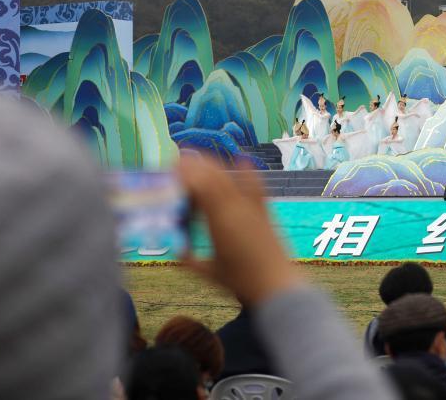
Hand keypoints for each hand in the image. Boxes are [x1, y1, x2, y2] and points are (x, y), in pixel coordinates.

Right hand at [178, 153, 300, 305]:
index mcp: (219, 220)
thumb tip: (174, 248)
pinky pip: (256, 184)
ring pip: (231, 177)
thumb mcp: (208, 272)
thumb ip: (188, 259)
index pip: (199, 186)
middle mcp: (236, 206)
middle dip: (194, 167)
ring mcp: (252, 206)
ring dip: (214, 167)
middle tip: (177, 165)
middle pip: (213, 175)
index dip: (183, 176)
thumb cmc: (240, 282)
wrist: (276, 284)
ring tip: (198, 163)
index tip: (169, 173)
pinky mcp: (265, 210)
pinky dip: (247, 171)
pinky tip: (241, 160)